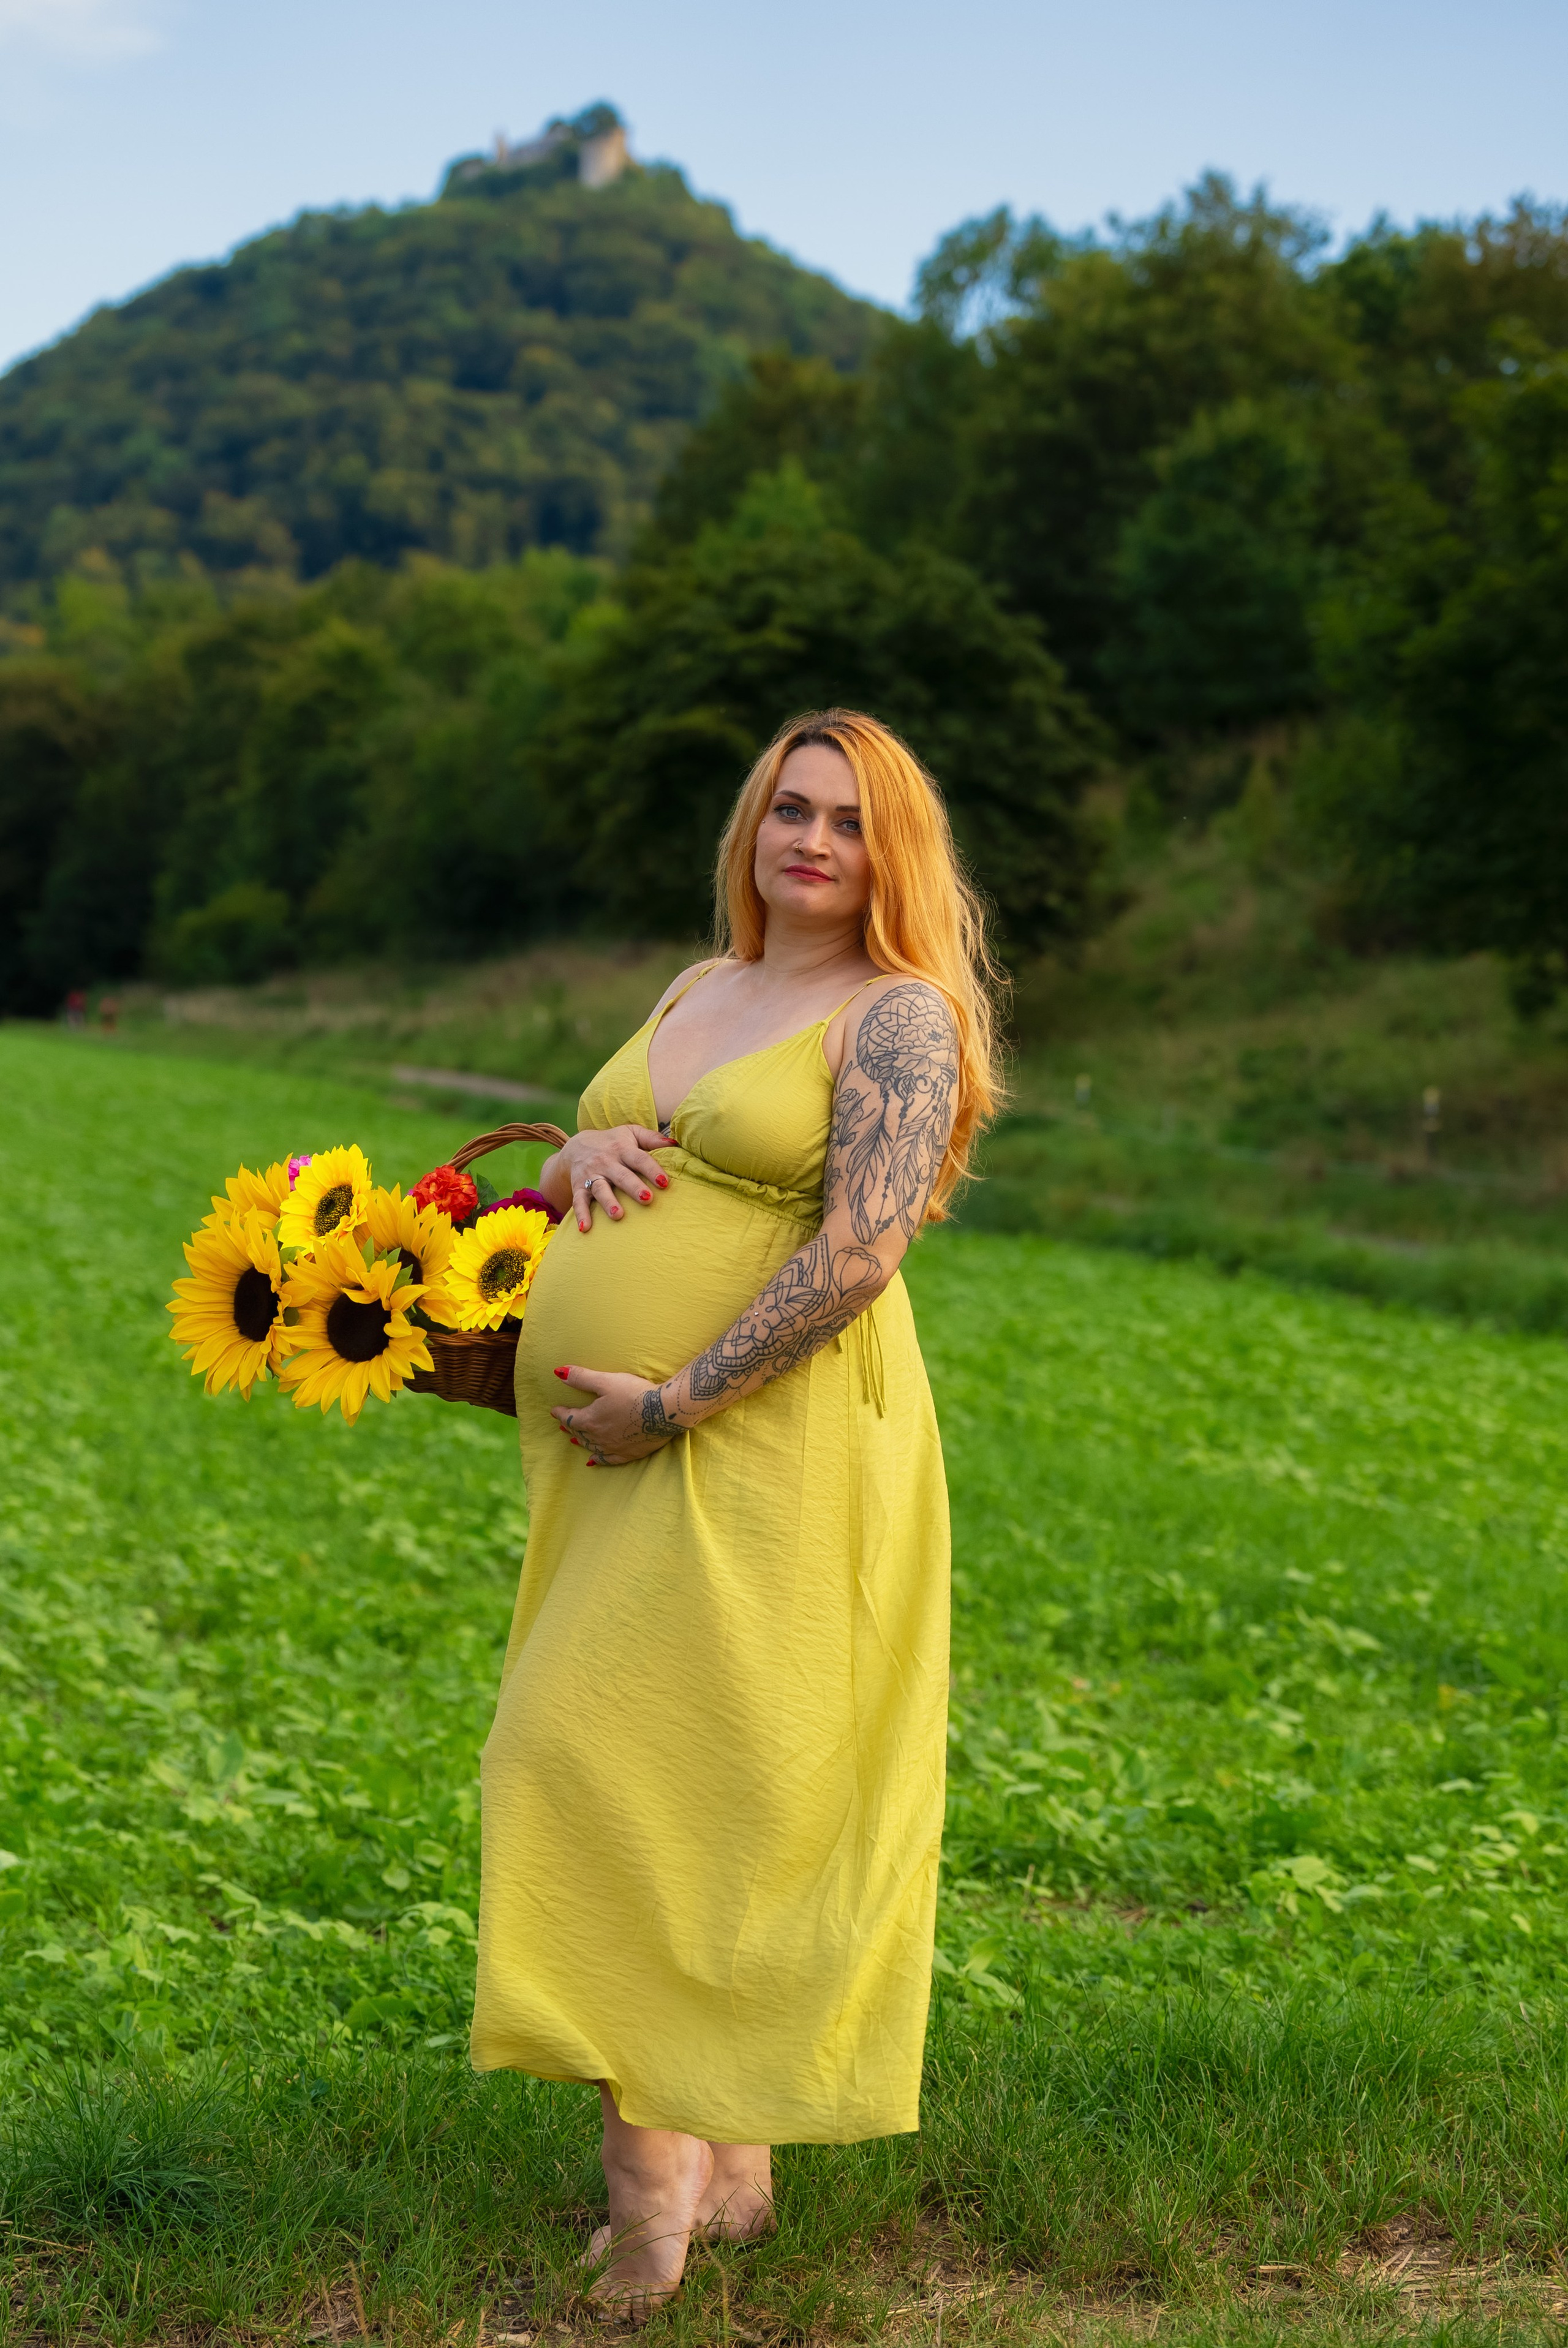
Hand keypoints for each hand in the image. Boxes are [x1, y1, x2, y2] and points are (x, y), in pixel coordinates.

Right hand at [546, 1126, 671, 1232]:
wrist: (576, 1145)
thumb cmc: (613, 1142)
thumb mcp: (631, 1133)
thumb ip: (652, 1138)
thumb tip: (676, 1144)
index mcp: (622, 1149)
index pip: (639, 1159)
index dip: (652, 1170)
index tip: (664, 1182)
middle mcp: (607, 1162)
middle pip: (621, 1176)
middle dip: (634, 1187)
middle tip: (647, 1199)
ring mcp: (592, 1175)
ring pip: (600, 1189)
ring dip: (608, 1202)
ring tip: (618, 1215)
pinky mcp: (579, 1186)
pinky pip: (579, 1201)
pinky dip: (581, 1214)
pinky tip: (585, 1228)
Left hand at [551, 1365, 680, 1465]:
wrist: (664, 1411)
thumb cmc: (634, 1393)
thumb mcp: (606, 1381)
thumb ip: (581, 1378)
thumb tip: (559, 1372)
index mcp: (591, 1420)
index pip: (570, 1418)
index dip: (560, 1413)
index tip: (554, 1410)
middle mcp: (599, 1437)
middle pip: (579, 1433)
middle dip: (570, 1427)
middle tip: (564, 1424)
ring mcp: (614, 1447)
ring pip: (591, 1446)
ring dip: (581, 1442)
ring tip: (575, 1440)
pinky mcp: (629, 1453)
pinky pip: (608, 1459)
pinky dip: (598, 1459)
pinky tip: (594, 1460)